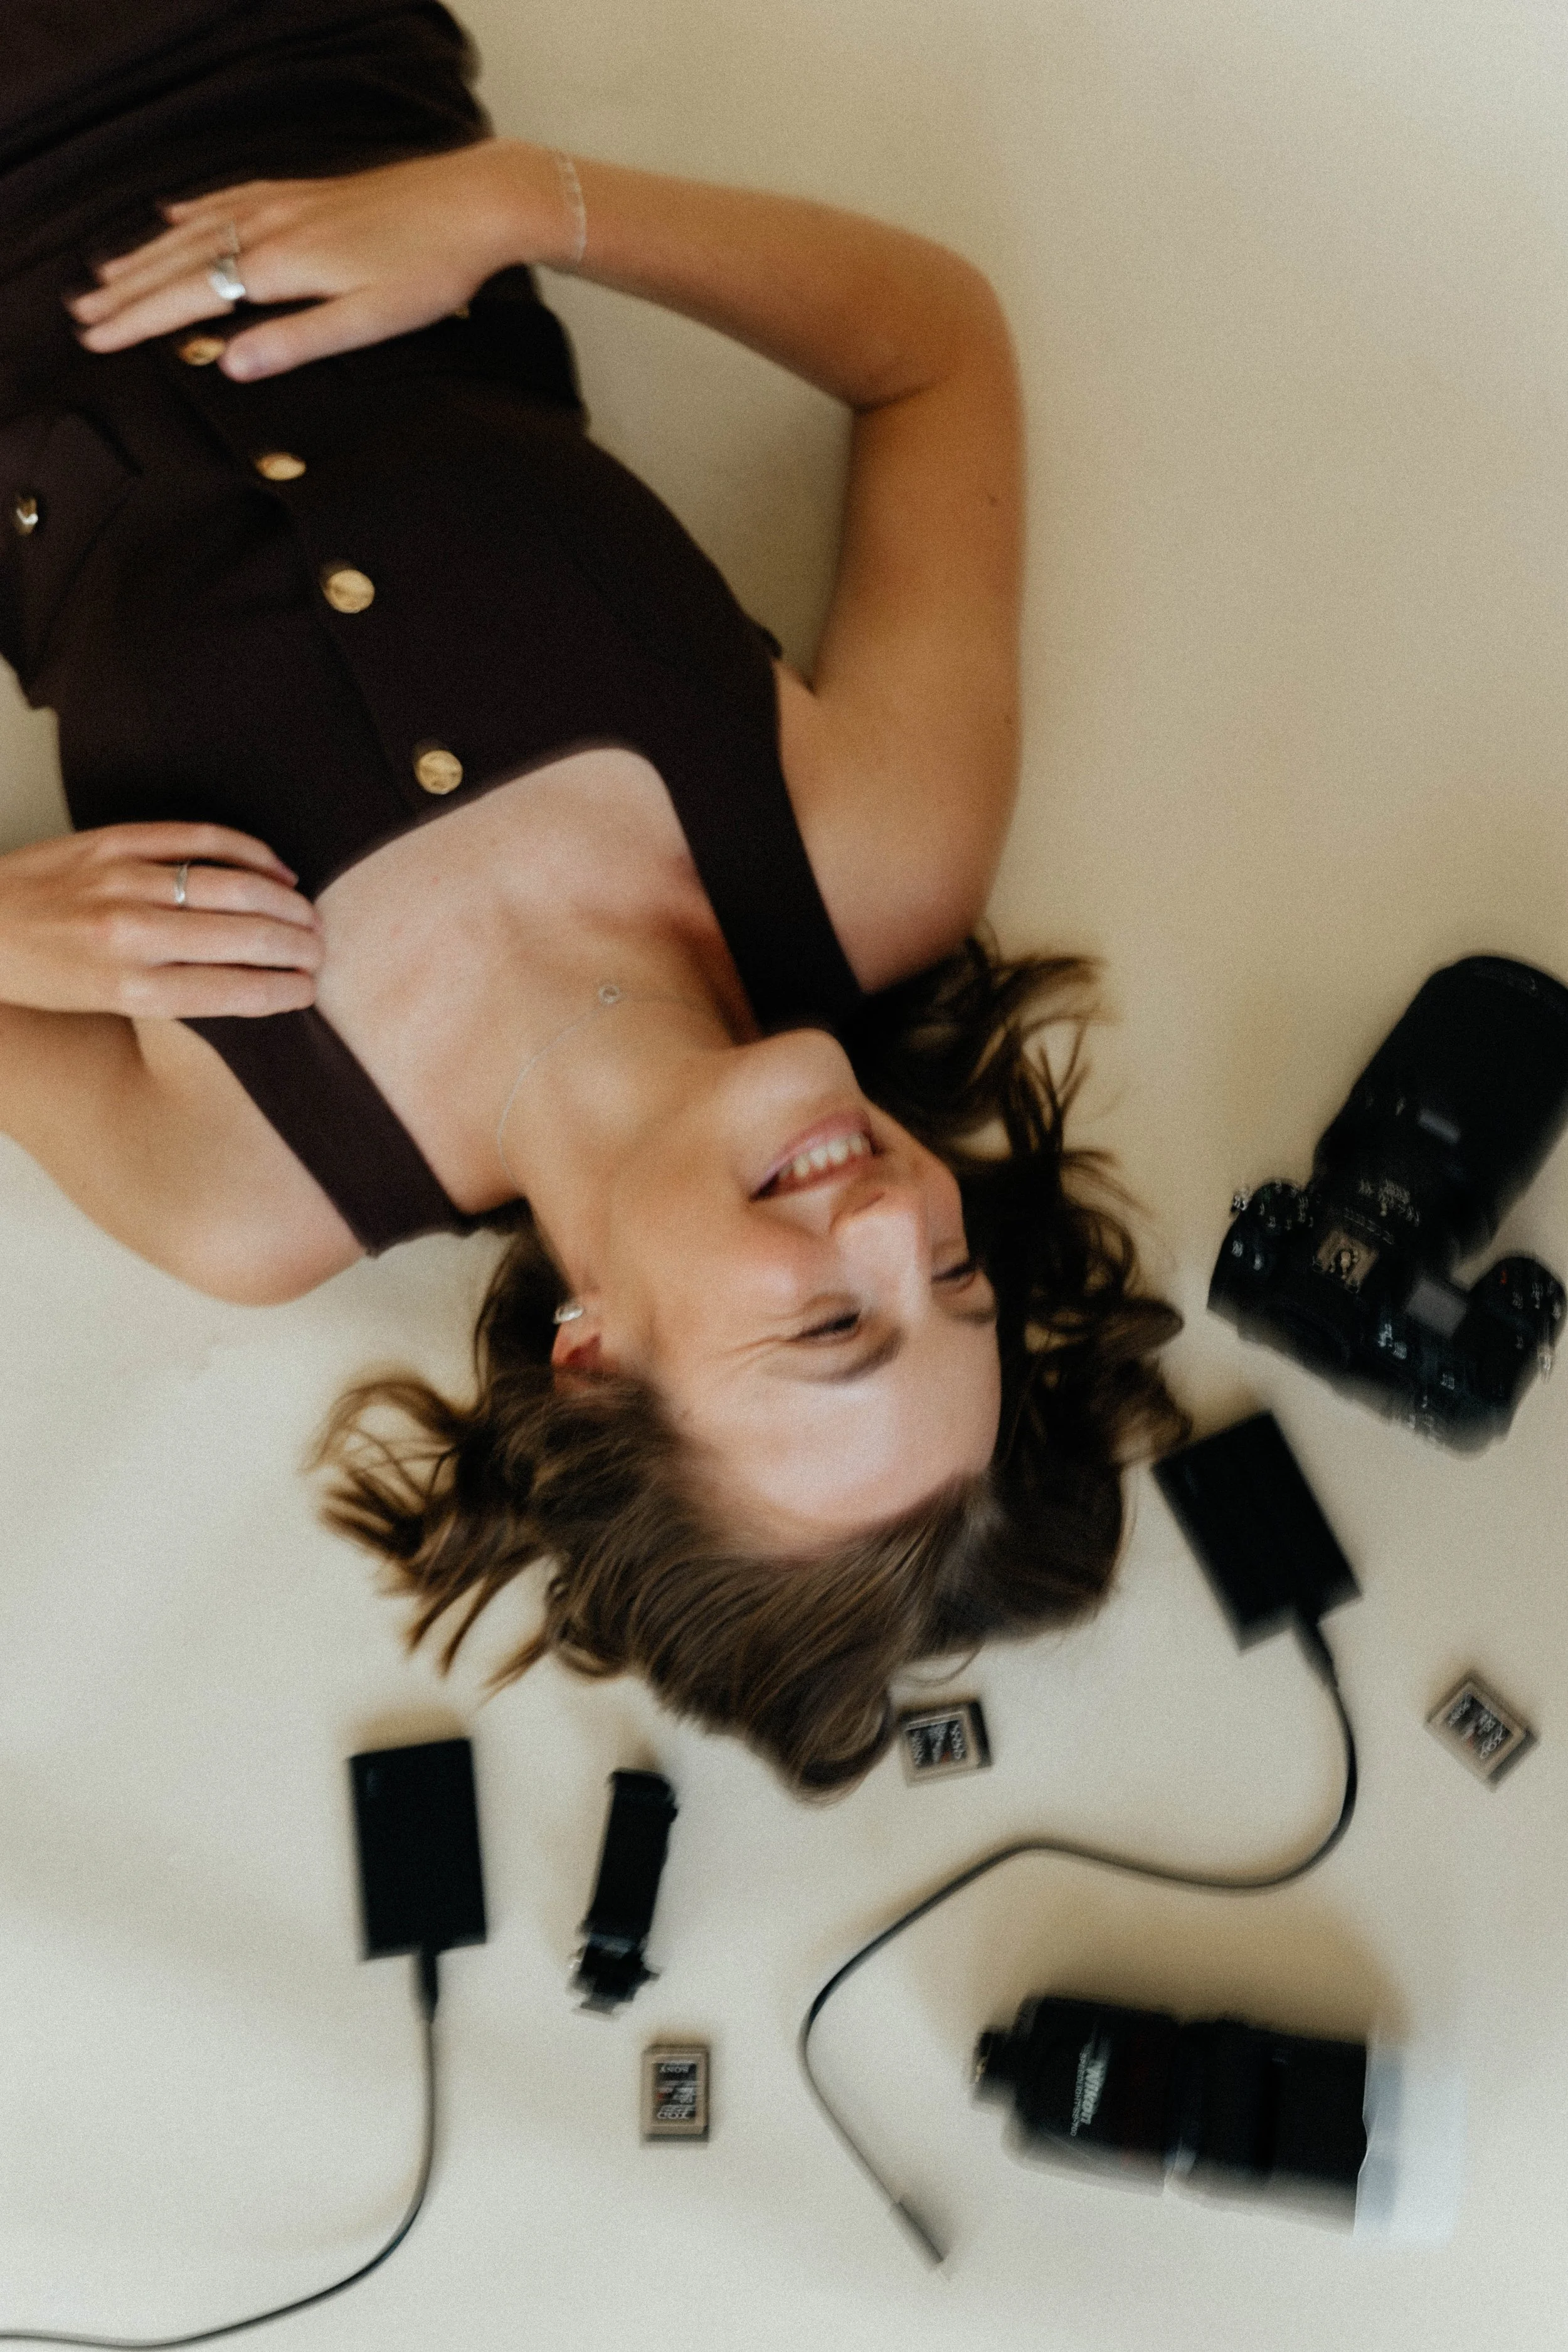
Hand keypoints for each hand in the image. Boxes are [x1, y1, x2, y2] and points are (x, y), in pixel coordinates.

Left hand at [0, 824, 322, 1016]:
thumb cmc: (40, 974)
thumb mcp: (102, 1005)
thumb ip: (171, 991)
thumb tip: (249, 981)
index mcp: (128, 987)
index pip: (231, 990)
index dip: (282, 990)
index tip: (309, 990)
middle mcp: (130, 934)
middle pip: (243, 938)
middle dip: (296, 946)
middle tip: (321, 950)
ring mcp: (123, 880)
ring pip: (232, 886)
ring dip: (285, 901)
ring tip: (309, 914)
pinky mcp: (115, 840)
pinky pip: (199, 838)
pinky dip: (248, 852)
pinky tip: (275, 869)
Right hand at [64, 141, 575, 380]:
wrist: (476, 201)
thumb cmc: (431, 269)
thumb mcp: (368, 322)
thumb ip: (297, 343)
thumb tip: (229, 365)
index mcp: (281, 265)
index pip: (190, 295)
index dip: (139, 320)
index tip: (98, 339)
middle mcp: (271, 225)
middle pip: (181, 260)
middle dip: (128, 289)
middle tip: (83, 315)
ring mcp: (285, 201)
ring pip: (196, 227)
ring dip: (148, 252)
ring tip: (108, 274)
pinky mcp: (304, 191)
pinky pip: (229, 197)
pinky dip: (192, 210)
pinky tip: (173, 214)